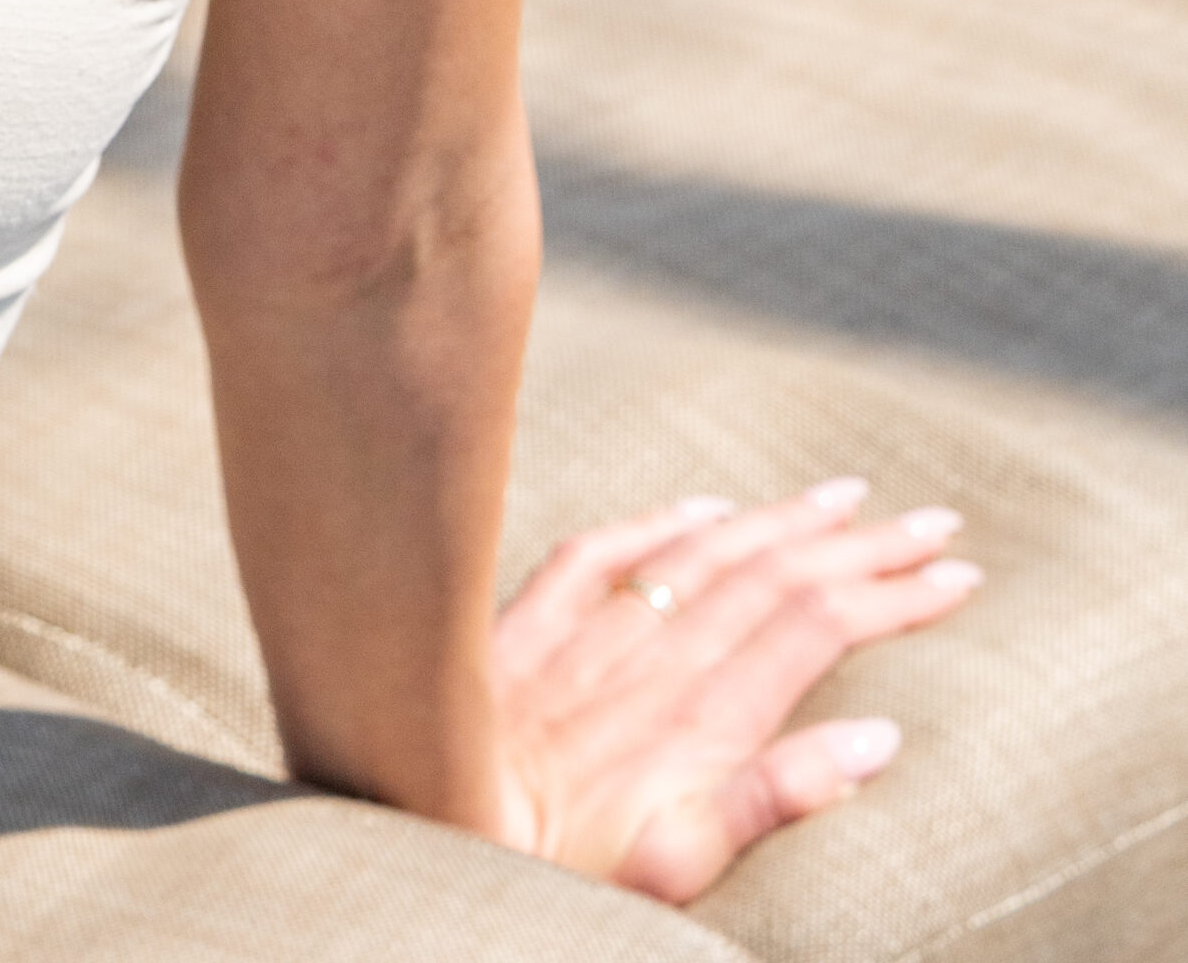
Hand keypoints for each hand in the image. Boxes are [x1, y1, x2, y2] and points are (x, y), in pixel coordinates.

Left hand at [492, 480, 980, 900]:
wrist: (419, 840)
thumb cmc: (552, 879)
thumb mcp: (674, 869)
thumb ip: (771, 800)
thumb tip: (877, 739)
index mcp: (696, 722)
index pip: (817, 630)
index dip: (892, 597)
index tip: (958, 574)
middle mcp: (647, 663)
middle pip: (774, 578)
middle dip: (863, 547)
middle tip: (934, 520)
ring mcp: (584, 637)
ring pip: (701, 553)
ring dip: (781, 521)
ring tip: (845, 497)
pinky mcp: (521, 629)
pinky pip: (599, 554)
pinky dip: (660, 523)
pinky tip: (702, 507)